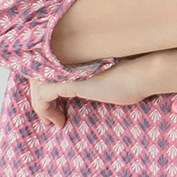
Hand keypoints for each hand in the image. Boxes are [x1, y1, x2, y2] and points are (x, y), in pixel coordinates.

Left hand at [28, 53, 156, 127]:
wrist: (140, 74)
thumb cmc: (129, 79)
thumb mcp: (101, 80)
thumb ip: (85, 82)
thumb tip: (77, 93)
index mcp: (73, 55)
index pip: (45, 67)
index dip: (43, 86)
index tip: (54, 106)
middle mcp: (65, 58)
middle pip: (36, 76)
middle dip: (39, 98)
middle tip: (48, 118)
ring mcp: (65, 68)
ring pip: (36, 87)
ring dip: (41, 108)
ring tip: (53, 121)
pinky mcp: (66, 81)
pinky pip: (42, 97)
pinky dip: (45, 111)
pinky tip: (59, 122)